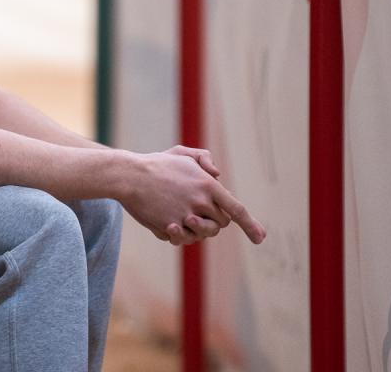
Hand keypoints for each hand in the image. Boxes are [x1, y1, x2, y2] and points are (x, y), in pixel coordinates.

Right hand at [120, 148, 264, 246]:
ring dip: (196, 229)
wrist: (129, 175)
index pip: (236, 209)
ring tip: (182, 217)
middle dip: (213, 221)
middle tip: (197, 211)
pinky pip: (183, 238)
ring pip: (203, 234)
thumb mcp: (181, 152)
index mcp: (208, 185)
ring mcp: (186, 216)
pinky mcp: (171, 227)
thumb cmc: (155, 164)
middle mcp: (200, 202)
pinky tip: (168, 222)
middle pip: (220, 224)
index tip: (261, 239)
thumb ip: (203, 159)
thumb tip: (218, 175)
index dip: (251, 225)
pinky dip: (179, 233)